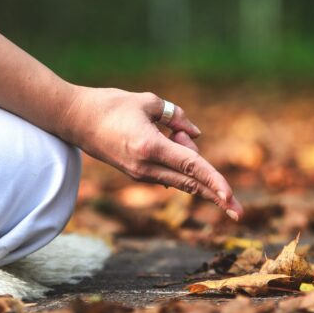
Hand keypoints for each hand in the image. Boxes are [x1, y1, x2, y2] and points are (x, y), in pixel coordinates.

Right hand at [60, 87, 243, 220]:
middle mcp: (146, 167)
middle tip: (239, 210)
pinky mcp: (137, 174)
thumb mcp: (148, 102)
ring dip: (192, 162)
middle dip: (218, 196)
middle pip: (191, 183)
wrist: (74, 119)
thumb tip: (195, 135)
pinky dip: (181, 164)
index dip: (215, 180)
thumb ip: (176, 117)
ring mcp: (140, 174)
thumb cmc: (110, 105)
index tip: (230, 198)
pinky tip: (174, 139)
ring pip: (182, 179)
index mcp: (150, 147)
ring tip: (175, 130)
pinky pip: (170, 175)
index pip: (191, 166)